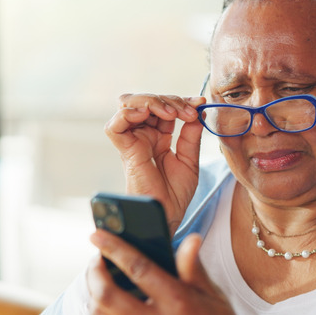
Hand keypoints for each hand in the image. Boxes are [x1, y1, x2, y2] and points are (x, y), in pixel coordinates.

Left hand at [86, 230, 258, 314]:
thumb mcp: (213, 294)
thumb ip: (193, 267)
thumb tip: (190, 238)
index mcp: (178, 302)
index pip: (138, 268)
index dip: (113, 248)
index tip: (97, 235)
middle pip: (107, 294)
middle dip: (94, 272)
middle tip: (96, 261)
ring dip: (94, 296)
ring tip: (101, 283)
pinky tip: (111, 312)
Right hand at [105, 94, 204, 233]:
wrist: (168, 215)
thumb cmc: (176, 194)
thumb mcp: (190, 159)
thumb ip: (191, 135)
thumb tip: (198, 111)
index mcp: (158, 136)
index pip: (164, 106)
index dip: (181, 101)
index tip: (200, 102)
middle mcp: (142, 135)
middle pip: (146, 100)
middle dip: (169, 99)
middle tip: (188, 111)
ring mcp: (132, 141)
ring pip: (129, 104)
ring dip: (152, 101)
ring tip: (172, 112)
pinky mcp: (124, 150)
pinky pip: (115, 124)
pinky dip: (130, 112)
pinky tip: (151, 114)